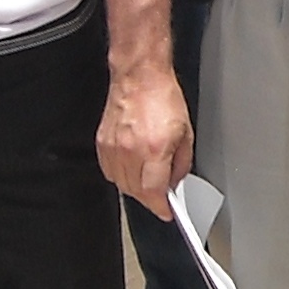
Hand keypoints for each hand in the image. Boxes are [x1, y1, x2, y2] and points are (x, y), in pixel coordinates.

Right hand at [99, 63, 194, 219]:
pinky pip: (109, 170)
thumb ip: (182, 161)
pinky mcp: (102, 142)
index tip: (165, 212)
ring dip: (135, 188)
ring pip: (121, 184)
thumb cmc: (163, 97)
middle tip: (160, 194)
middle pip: (136, 192)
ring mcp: (113, 147)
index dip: (160, 207)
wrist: (139, 76)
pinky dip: (120, 175)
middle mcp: (131, 151)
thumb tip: (175, 180)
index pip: (153, 192)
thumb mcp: (186, 131)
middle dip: (150, 198)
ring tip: (146, 180)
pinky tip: (131, 169)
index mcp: (154, 149)